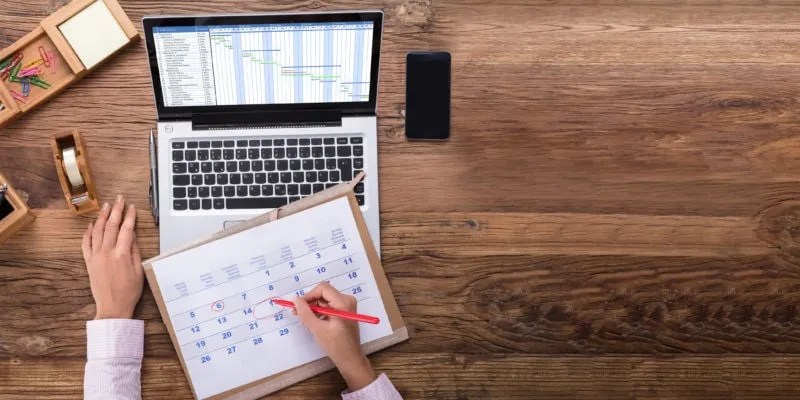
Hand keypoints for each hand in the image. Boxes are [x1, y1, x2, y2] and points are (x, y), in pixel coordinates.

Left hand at [81, 195, 143, 319]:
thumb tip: (133, 237)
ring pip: (97, 231)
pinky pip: (86, 243)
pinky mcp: (89, 262)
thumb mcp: (139, 271)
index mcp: (122, 255)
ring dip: (102, 217)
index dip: (130, 216)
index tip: (132, 207)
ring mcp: (96, 256)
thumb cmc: (129, 292)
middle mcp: (107, 252)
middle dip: (117, 210)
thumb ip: (135, 252)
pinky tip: (91, 224)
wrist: (112, 307)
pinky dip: (88, 232)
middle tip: (119, 199)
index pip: (127, 229)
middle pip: (112, 226)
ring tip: (107, 207)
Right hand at [293, 282, 374, 390]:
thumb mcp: (317, 329)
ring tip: (304, 321)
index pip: (322, 288)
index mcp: (343, 302)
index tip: (297, 306)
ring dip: (312, 309)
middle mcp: (346, 300)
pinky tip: (312, 322)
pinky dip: (318, 313)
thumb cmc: (336, 345)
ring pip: (324, 301)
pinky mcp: (343, 312)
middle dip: (309, 303)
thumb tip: (295, 299)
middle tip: (296, 314)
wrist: (350, 358)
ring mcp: (346, 306)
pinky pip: (327, 307)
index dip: (308, 296)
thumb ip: (305, 312)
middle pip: (323, 294)